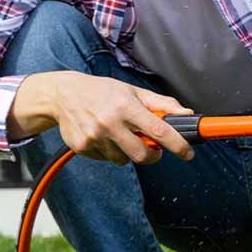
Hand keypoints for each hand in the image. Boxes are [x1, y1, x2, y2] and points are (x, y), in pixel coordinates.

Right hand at [8, 70, 194, 164]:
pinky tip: (102, 136)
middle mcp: (109, 122)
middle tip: (153, 148)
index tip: (187, 153)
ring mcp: (94, 137)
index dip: (177, 145)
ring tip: (119, 134)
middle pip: (142, 154)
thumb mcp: (132, 91)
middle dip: (152, 155)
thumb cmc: (102, 91)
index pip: (158, 130)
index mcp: (125, 106)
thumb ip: (161, 104)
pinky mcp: (82, 147)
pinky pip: (106, 159)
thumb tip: (186, 114)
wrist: (63, 95)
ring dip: (127, 152)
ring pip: (123, 159)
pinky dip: (109, 152)